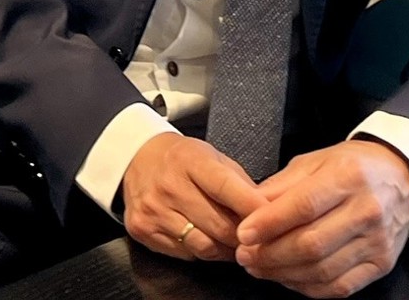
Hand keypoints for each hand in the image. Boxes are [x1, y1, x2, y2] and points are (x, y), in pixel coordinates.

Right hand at [121, 133, 267, 261]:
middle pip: (218, 224)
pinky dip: (201, 251)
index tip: (272, 218)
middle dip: (243, 235)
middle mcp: (169, 186)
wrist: (136, 157)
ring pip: (203, 245)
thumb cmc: (182, 158)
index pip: (226, 187)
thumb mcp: (211, 156)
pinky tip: (206, 240)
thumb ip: (237, 182)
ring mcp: (154, 211)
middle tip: (257, 239)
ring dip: (224, 249)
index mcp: (190, 161)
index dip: (252, 207)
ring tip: (234, 243)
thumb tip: (264, 210)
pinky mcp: (143, 231)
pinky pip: (184, 253)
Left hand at [234, 141, 408, 296]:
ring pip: (323, 270)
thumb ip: (282, 186)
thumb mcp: (316, 160)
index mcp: (349, 176)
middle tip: (245, 255)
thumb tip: (249, 210)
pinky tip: (288, 278)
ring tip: (260, 268)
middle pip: (312, 243)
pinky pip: (339, 286)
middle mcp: (367, 210)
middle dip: (271, 254)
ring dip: (284, 274)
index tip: (244, 233)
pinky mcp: (381, 265)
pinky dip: (308, 288)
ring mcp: (377, 242)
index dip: (270, 223)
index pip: (305, 206)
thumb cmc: (353, 165)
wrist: (403, 178)